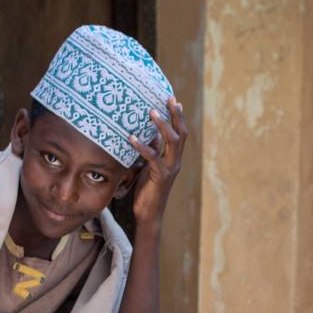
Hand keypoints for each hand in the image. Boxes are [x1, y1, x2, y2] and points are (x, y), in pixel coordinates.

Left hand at [127, 96, 187, 227]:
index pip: (180, 133)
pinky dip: (142, 146)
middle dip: (176, 114)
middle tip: (169, 98)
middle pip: (181, 133)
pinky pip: (153, 157)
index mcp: (174, 159)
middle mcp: (176, 162)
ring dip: (162, 125)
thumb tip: (146, 136)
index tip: (174, 100)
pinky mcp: (161, 176)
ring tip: (152, 112)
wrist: (148, 214)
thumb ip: (151, 153)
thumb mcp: (148, 168)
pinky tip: (131, 138)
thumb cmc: (146, 192)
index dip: (178, 117)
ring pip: (172, 142)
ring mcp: (170, 169)